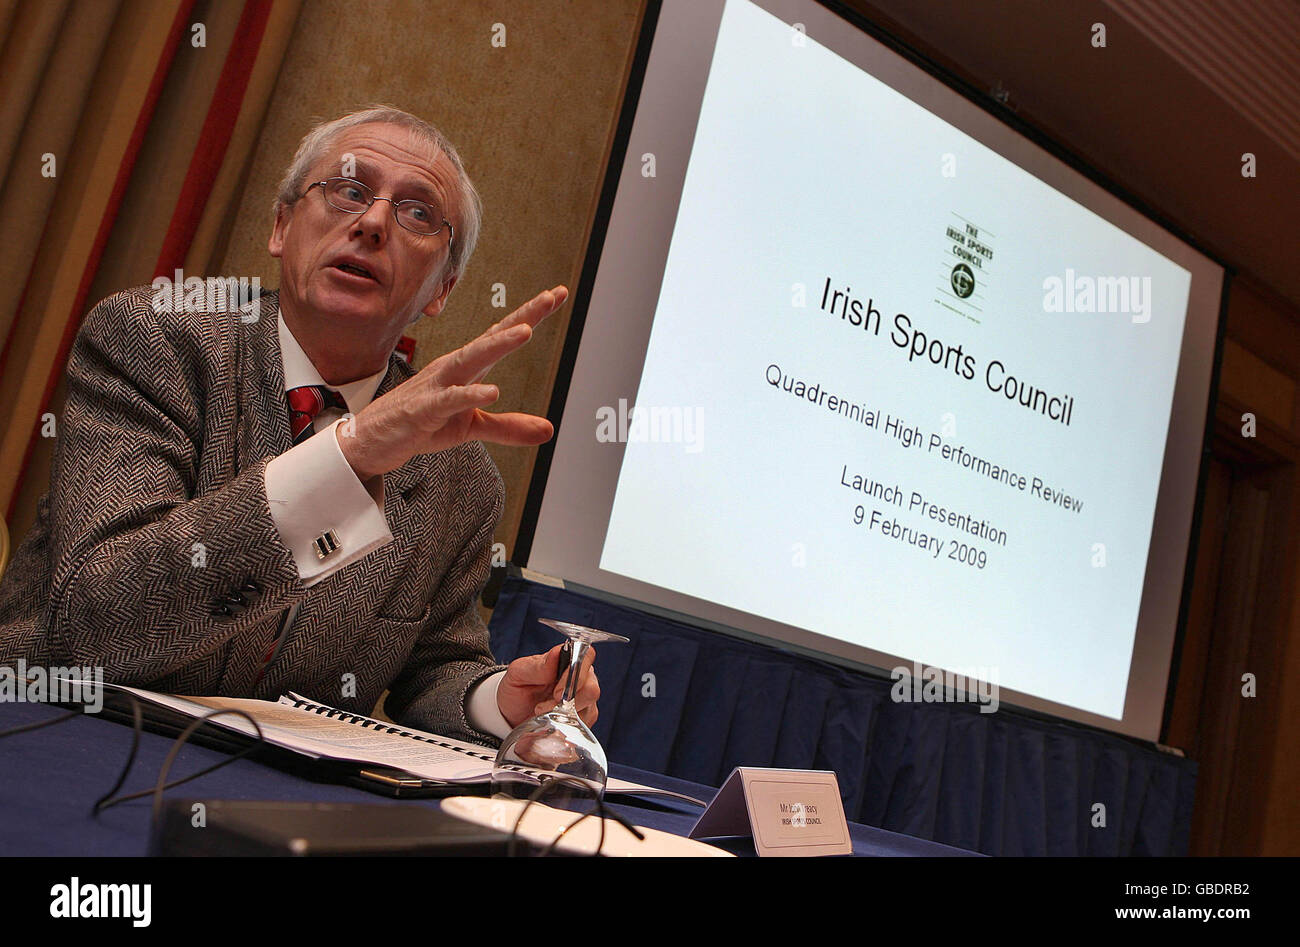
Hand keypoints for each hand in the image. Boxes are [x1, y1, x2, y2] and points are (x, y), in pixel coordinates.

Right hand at [337, 286, 568, 480]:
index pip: (501, 334)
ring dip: (498, 344)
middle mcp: (454, 368)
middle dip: (521, 316)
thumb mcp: (470, 428)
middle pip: (491, 337)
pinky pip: (449, 399)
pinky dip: (469, 394)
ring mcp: (437, 386)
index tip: (557, 294)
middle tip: (549, 297)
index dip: (529, 314)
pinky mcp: (424, 410)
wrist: (374, 439)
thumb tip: (548, 430)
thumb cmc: (421, 423)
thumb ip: (508, 427)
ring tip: (525, 331)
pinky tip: (491, 391)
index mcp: (468, 368)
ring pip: (471, 359)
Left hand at [496, 644, 599, 728]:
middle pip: (591, 688)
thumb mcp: (518, 674)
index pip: (586, 657)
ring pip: (589, 707)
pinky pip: (583, 723)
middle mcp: (582, 676)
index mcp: (567, 659)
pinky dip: (564, 724)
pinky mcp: (585, 717)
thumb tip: (556, 653)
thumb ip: (538, 665)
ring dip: (563, 714)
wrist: (512, 714)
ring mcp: (585, 698)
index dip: (576, 673)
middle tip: (543, 707)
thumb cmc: (517, 688)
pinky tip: (551, 720)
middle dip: (567, 701)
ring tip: (542, 713)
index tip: (557, 691)